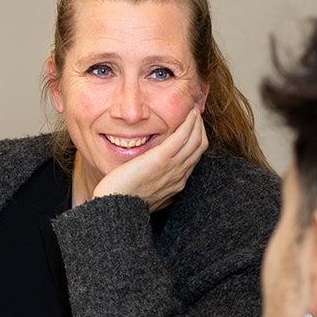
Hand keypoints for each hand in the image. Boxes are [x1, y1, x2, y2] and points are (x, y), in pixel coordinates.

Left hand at [92, 105, 209, 211]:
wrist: (116, 207)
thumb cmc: (123, 200)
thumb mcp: (144, 193)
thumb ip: (153, 184)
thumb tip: (152, 178)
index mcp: (176, 184)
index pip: (194, 158)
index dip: (196, 140)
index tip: (192, 127)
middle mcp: (179, 176)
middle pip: (199, 147)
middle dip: (200, 128)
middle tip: (195, 114)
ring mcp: (172, 168)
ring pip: (196, 140)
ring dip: (197, 122)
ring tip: (194, 109)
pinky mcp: (161, 159)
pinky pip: (183, 137)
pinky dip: (189, 123)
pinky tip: (189, 113)